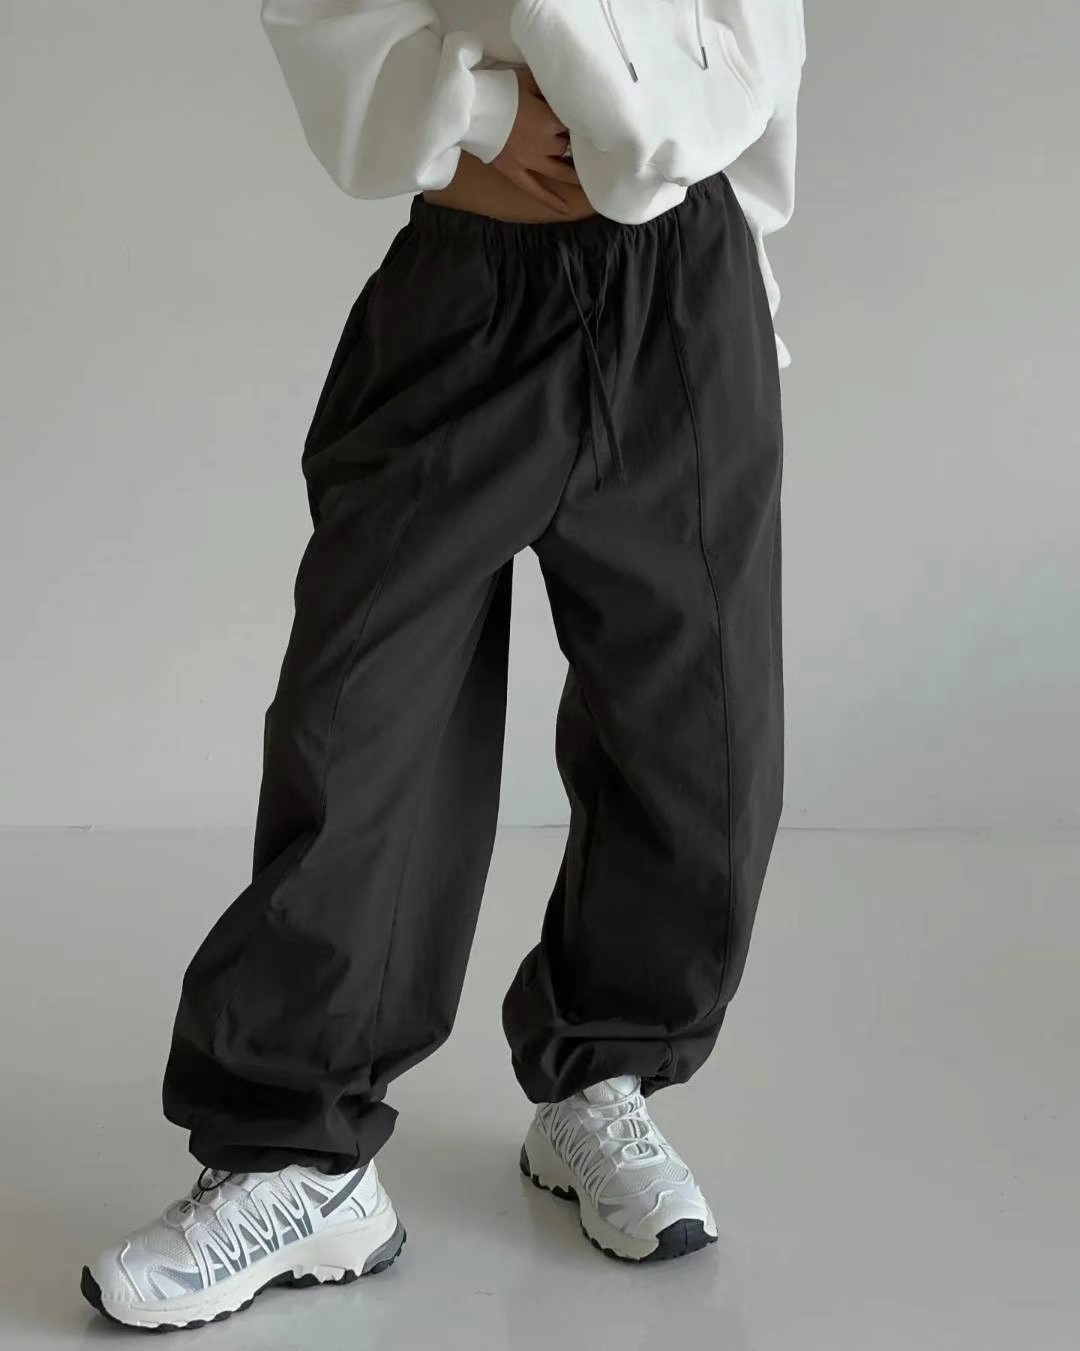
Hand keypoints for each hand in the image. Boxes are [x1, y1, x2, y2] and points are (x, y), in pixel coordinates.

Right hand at [491, 68, 582, 214]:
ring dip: (573, 175)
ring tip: (586, 179)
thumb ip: (547, 86)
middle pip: (566, 147)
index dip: (579, 124)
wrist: (473, 108)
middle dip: (571, 145)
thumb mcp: (528, 79)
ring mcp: (530, 161)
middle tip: (578, 145)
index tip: (585, 125)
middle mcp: (546, 144)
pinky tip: (565, 208)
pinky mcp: (515, 172)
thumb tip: (563, 87)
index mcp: (552, 121)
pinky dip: (551, 200)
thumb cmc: (500, 89)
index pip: (574, 125)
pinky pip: (535, 190)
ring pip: (560, 172)